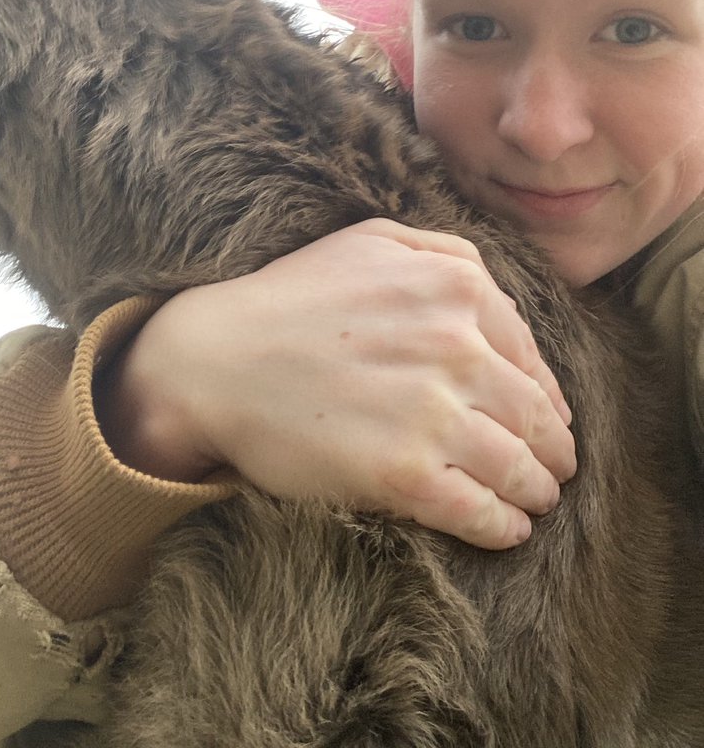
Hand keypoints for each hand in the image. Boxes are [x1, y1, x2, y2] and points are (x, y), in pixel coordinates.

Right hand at [98, 219, 575, 549]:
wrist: (214, 359)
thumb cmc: (289, 298)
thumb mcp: (371, 239)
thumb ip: (443, 252)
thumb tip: (498, 302)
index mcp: (455, 286)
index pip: (530, 356)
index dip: (547, 395)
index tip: (548, 419)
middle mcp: (456, 346)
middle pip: (534, 415)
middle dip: (553, 450)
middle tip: (555, 471)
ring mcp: (433, 413)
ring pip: (518, 467)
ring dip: (536, 492)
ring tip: (535, 503)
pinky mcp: (406, 473)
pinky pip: (481, 511)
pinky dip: (503, 526)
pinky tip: (506, 529)